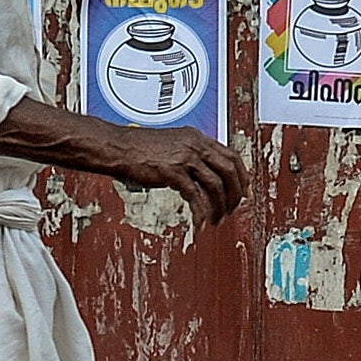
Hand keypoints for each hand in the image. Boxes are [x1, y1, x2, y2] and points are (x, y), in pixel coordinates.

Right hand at [109, 126, 245, 224]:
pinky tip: (199, 223)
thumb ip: (189, 155)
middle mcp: (195, 145)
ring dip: (220, 207)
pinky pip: (195, 196)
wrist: (117, 147)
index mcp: (197, 137)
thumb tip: (201, 174)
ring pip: (216, 185)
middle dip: (235, 194)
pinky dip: (200, 213)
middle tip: (232, 210)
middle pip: (229, 171)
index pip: (231, 155)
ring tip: (215, 220)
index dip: (241, 175)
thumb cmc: (138, 148)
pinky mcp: (173, 171)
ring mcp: (185, 157)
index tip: (243, 190)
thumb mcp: (172, 145)